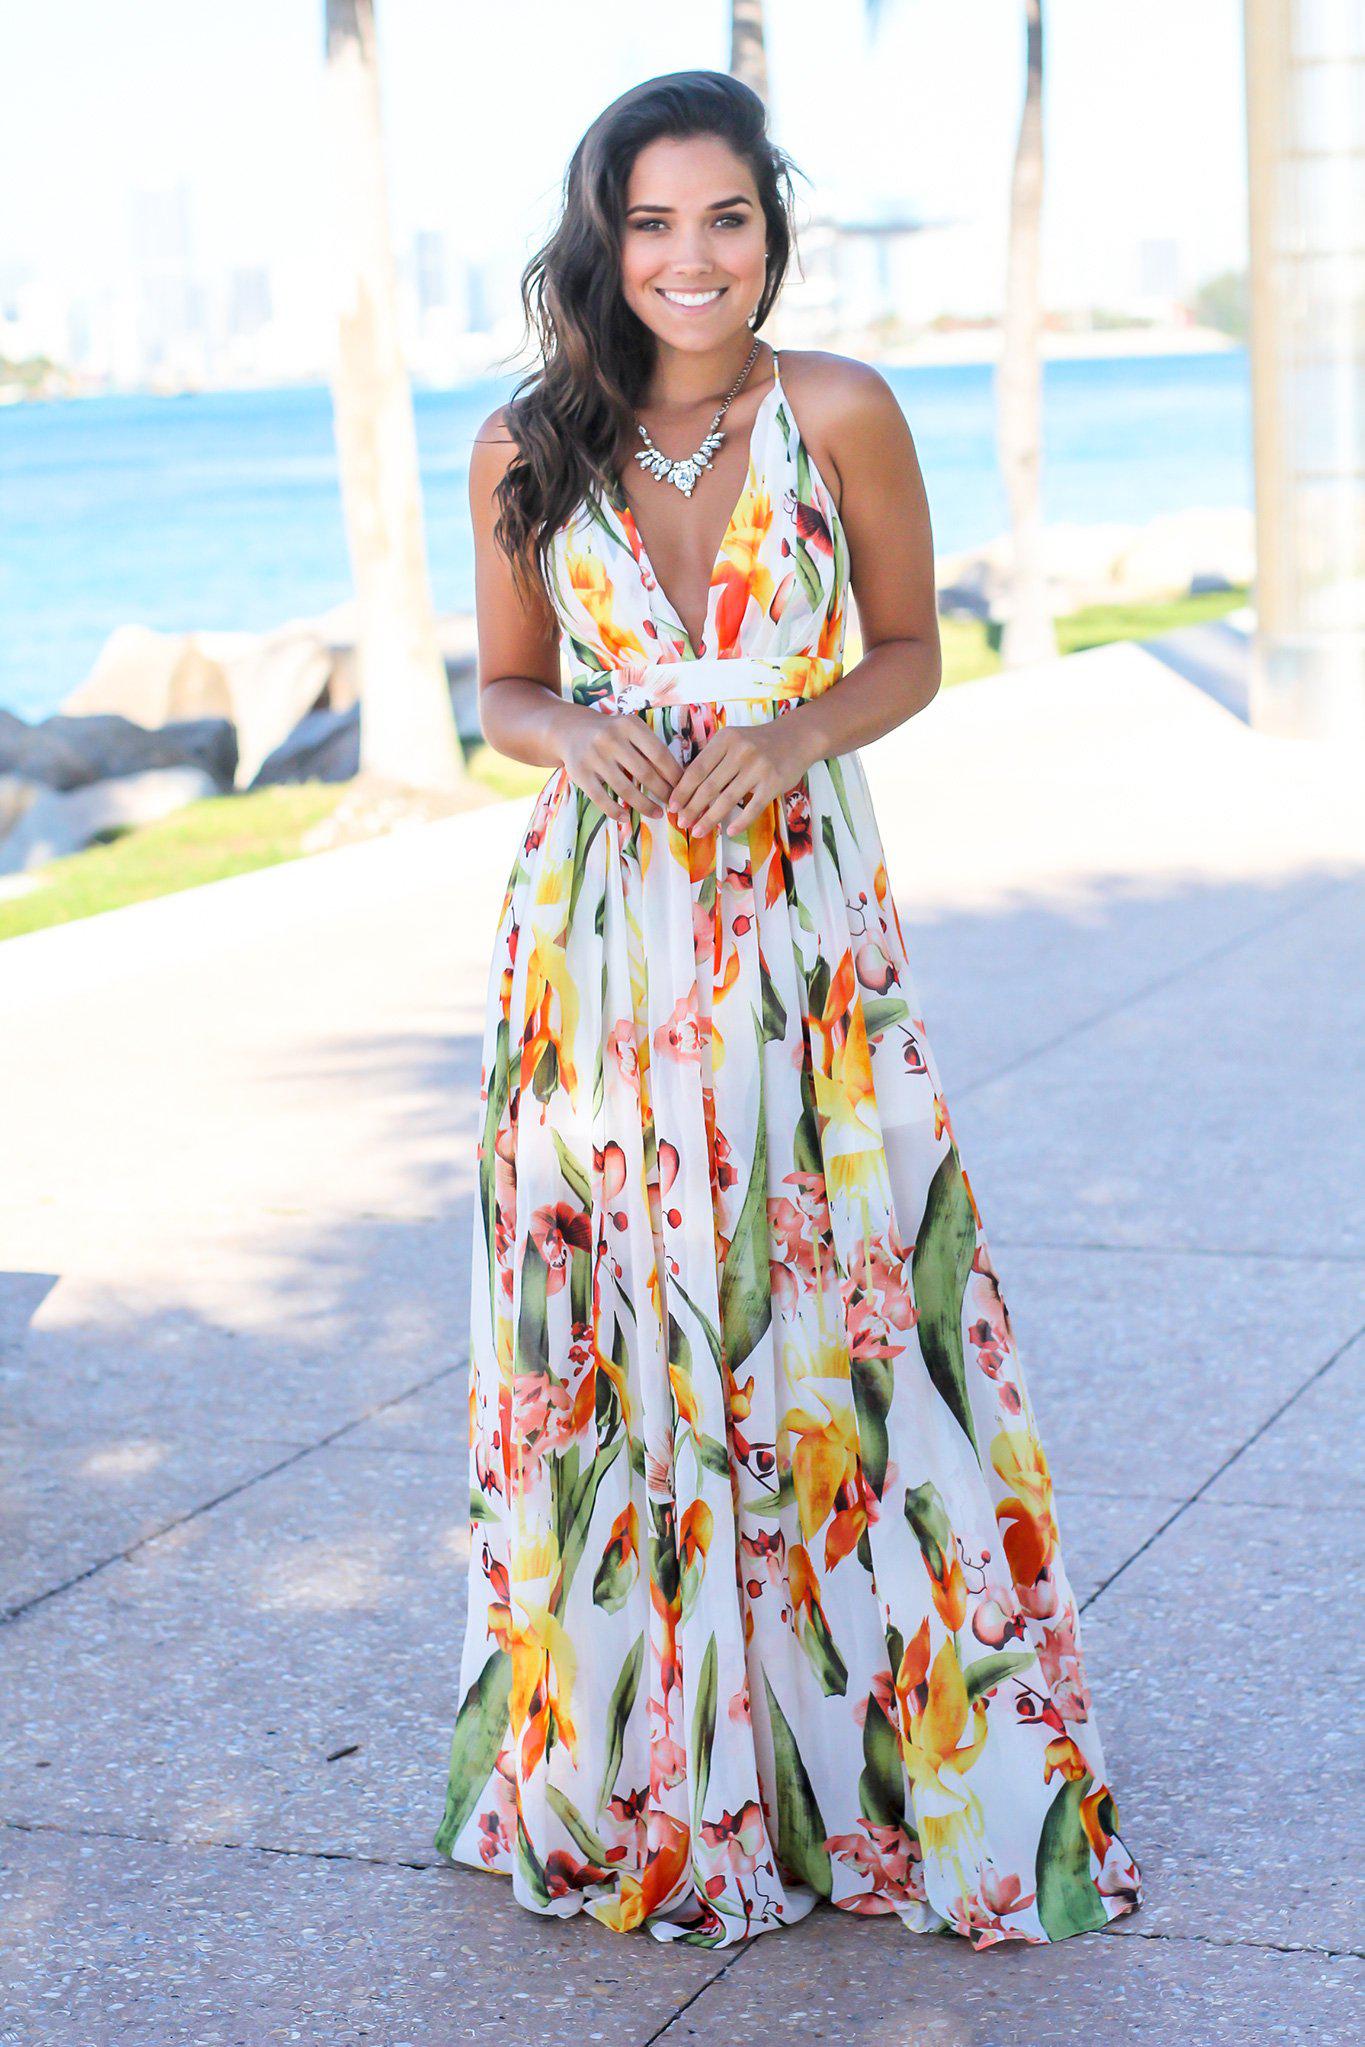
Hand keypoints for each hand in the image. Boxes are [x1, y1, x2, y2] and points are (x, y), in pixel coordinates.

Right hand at [558, 706, 681, 823]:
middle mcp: (610, 738)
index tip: (684, 789)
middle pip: (645, 773)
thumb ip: (650, 748)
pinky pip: (600, 798)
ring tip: (657, 814)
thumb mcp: (630, 731)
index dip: (674, 775)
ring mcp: (593, 756)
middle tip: (674, 805)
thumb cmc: (611, 734)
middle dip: (663, 792)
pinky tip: (626, 819)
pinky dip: (615, 811)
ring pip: (624, 788)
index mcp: (629, 724)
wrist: (570, 730)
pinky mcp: (579, 773)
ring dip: (644, 805)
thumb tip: (680, 778)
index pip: (659, 754)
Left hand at [668, 716, 812, 837]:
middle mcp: (741, 751)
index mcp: (725, 739)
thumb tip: (686, 787)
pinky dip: (740, 821)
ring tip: (698, 832)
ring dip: (710, 819)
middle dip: (692, 808)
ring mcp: (758, 767)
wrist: (797, 737)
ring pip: (728, 799)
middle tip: (681, 823)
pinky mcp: (774, 782)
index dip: (683, 790)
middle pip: (709, 786)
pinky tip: (729, 831)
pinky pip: (753, 807)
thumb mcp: (733, 740)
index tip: (673, 806)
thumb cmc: (758, 742)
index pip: (698, 769)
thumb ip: (713, 758)